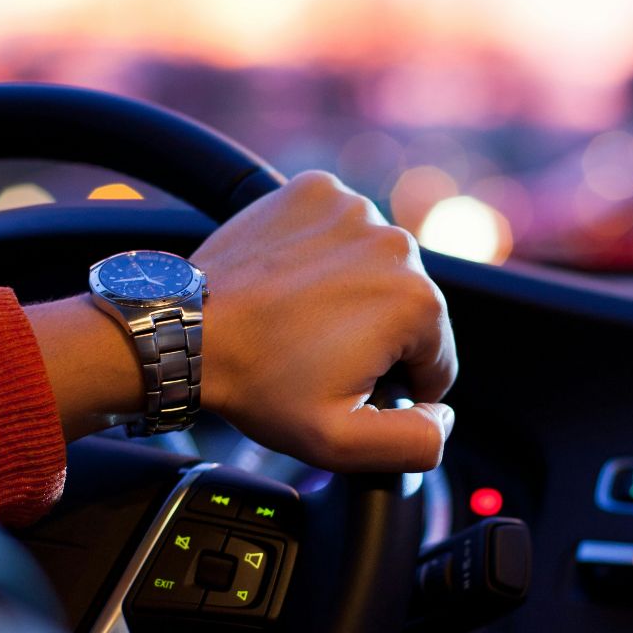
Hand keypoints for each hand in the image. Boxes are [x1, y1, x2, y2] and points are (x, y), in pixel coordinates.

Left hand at [191, 171, 456, 472]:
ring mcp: (354, 209)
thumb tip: (444, 417)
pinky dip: (324, 253)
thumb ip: (415, 442)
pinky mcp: (316, 190)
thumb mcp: (342, 442)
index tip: (346, 385)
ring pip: (376, 267)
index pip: (436, 360)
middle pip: (409, 309)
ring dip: (352, 292)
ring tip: (300, 319)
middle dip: (374, 337)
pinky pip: (340, 229)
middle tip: (315, 355)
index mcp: (417, 302)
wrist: (188, 331)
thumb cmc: (258, 383)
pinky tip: (292, 282)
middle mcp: (396, 244)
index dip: (395, 386)